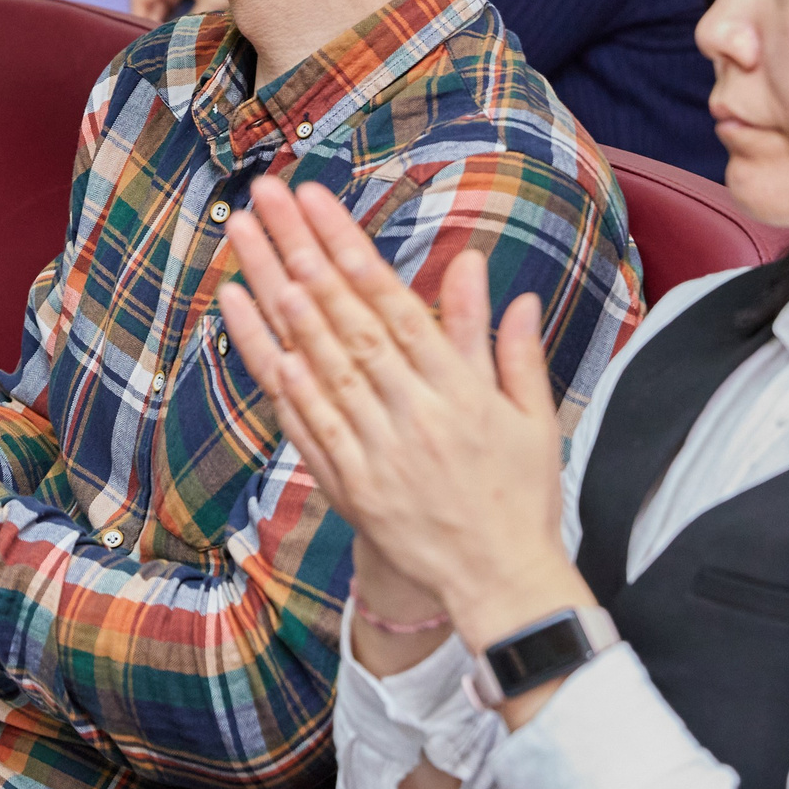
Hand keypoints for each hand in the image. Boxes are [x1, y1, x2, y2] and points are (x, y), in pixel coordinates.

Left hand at [215, 177, 588, 656]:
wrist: (500, 583)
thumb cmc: (520, 494)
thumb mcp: (532, 418)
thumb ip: (510, 348)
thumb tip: (502, 282)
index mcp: (460, 392)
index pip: (397, 306)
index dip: (354, 252)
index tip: (319, 206)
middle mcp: (415, 415)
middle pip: (350, 324)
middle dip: (306, 257)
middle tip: (269, 205)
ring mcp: (379, 453)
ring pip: (325, 370)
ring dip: (287, 312)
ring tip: (256, 257)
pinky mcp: (354, 488)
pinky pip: (314, 429)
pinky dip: (288, 386)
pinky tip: (264, 345)